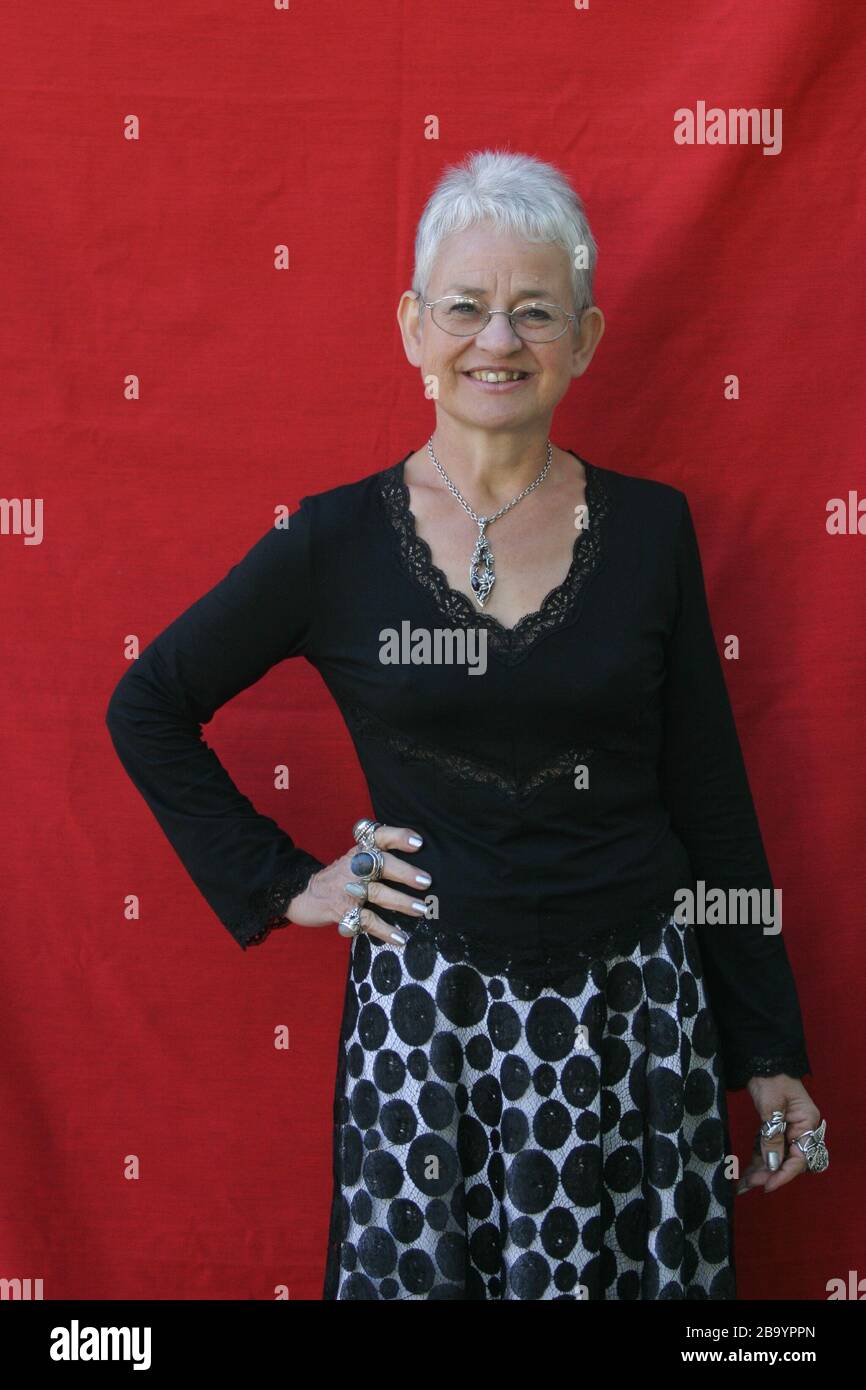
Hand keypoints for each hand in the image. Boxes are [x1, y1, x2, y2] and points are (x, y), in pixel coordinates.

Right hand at [284, 823, 431, 947]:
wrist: (299, 892)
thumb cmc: (337, 877)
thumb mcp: (353, 860)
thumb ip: (376, 858)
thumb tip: (416, 870)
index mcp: (359, 851)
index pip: (378, 836)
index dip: (398, 837)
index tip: (418, 843)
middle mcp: (355, 866)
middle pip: (381, 864)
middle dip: (404, 872)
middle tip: (426, 881)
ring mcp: (348, 889)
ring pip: (377, 893)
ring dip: (401, 901)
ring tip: (420, 909)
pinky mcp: (342, 910)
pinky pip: (366, 920)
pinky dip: (384, 930)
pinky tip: (400, 938)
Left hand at [737, 1074, 821, 1194]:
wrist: (761, 1061)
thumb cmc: (770, 1079)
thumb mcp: (770, 1109)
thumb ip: (772, 1137)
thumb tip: (772, 1165)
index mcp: (807, 1124)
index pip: (799, 1158)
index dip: (783, 1174)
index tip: (767, 1186)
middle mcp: (801, 1130)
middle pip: (788, 1161)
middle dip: (770, 1174)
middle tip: (749, 1185)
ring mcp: (789, 1129)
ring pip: (777, 1157)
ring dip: (762, 1170)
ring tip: (743, 1184)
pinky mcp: (776, 1128)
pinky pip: (769, 1148)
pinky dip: (759, 1159)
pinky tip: (746, 1170)